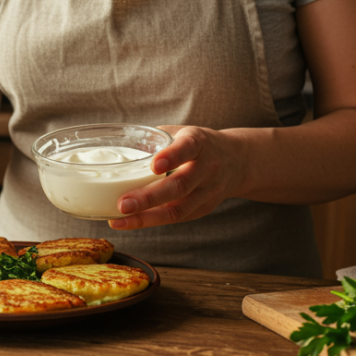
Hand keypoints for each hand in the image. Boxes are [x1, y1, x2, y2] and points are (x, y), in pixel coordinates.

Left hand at [108, 126, 248, 229]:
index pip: (187, 148)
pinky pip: (177, 217)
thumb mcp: (182, 133)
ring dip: (146, 217)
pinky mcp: (204, 208)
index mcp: (199, 142)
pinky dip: (151, 221)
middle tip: (122, 204)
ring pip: (178, 208)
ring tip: (119, 219)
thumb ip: (156, 140)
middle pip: (180, 185)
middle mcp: (207, 167)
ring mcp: (208, 191)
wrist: (237, 161)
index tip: (154, 165)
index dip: (172, 156)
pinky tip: (129, 222)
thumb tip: (118, 150)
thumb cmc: (198, 145)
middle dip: (149, 197)